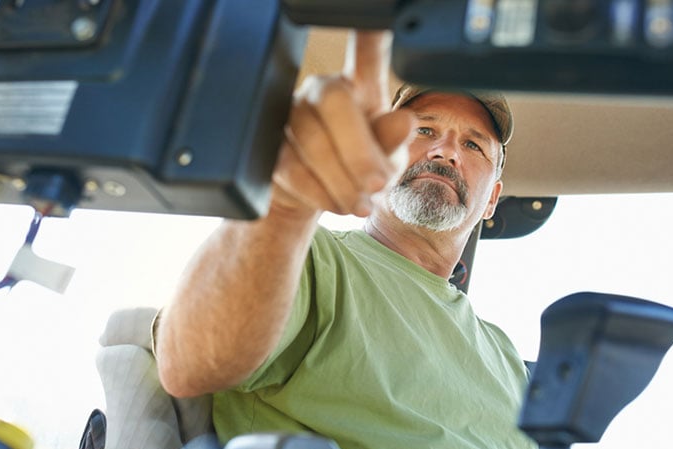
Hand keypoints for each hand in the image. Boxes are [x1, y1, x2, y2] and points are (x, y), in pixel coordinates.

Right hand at [271, 30, 415, 218]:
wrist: (319, 200)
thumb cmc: (360, 169)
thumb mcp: (387, 160)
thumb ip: (393, 142)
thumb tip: (404, 122)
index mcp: (359, 86)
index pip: (367, 51)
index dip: (370, 32)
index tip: (376, 15)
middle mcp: (321, 91)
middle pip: (334, 101)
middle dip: (360, 151)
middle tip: (377, 185)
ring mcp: (289, 114)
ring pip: (312, 141)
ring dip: (342, 182)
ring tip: (360, 205)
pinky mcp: (268, 145)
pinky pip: (291, 166)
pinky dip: (319, 193)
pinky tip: (335, 203)